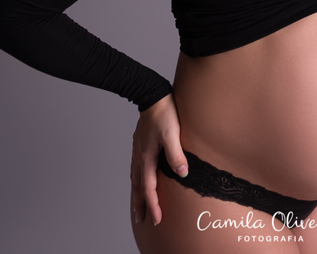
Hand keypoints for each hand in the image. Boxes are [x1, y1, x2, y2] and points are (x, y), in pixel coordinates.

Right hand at [131, 93, 188, 225]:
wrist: (152, 96)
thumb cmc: (164, 114)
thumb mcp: (173, 134)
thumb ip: (176, 154)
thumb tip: (182, 173)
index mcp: (147, 157)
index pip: (149, 188)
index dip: (153, 205)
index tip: (157, 219)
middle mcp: (140, 157)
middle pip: (138, 187)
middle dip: (141, 205)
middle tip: (142, 220)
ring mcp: (138, 151)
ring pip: (135, 179)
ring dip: (137, 195)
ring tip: (138, 206)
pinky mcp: (140, 146)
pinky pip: (135, 170)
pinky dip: (136, 182)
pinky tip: (138, 181)